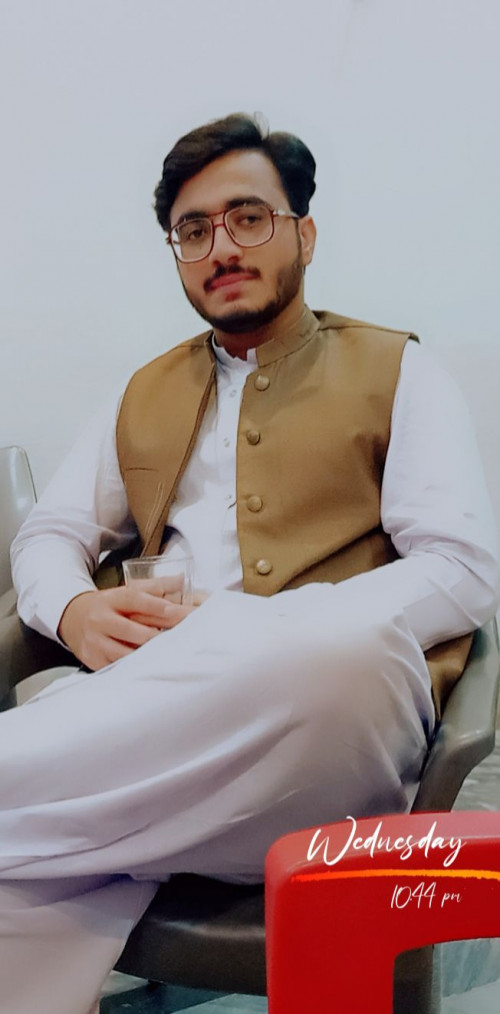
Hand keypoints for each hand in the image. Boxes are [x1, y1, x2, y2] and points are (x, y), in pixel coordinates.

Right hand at [58, 581, 194, 670]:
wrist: (72, 618)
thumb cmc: (108, 605)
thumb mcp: (126, 591)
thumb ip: (155, 586)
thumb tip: (182, 579)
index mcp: (111, 599)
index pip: (134, 599)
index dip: (155, 605)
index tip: (175, 611)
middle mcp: (101, 619)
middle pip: (133, 630)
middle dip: (158, 636)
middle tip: (183, 639)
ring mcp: (96, 642)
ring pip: (126, 653)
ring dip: (147, 656)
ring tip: (169, 656)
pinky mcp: (94, 660)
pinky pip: (117, 667)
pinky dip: (134, 667)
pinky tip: (149, 667)